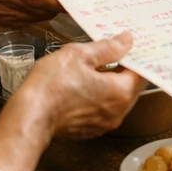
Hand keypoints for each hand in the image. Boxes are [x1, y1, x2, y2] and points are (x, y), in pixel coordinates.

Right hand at [23, 31, 148, 138]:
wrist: (29, 116)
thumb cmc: (52, 84)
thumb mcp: (80, 55)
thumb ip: (108, 48)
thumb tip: (127, 41)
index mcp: (121, 92)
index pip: (141, 72)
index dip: (136, 56)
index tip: (129, 45)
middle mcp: (118, 112)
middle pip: (131, 86)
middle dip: (124, 69)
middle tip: (113, 52)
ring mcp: (105, 124)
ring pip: (118, 99)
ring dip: (112, 83)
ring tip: (96, 66)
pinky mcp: (91, 130)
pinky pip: (104, 110)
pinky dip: (100, 97)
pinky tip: (86, 85)